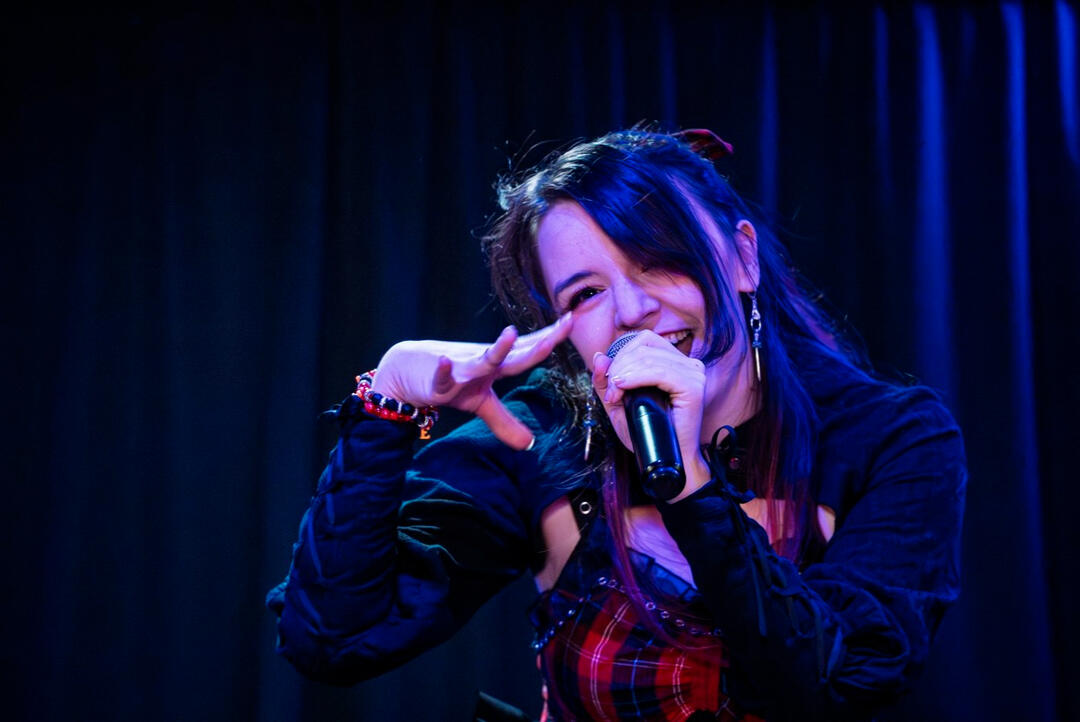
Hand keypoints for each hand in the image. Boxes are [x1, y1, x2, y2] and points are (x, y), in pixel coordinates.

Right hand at [372, 313, 573, 449]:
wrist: (406, 370)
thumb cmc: (450, 382)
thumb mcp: (481, 404)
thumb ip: (505, 421)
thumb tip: (529, 444)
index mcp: (497, 367)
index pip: (528, 352)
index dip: (550, 338)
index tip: (572, 321)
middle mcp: (483, 363)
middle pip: (516, 355)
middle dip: (537, 344)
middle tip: (561, 327)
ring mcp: (462, 370)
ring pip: (483, 360)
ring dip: (496, 348)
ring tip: (509, 333)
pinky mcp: (437, 381)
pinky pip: (441, 376)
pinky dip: (443, 370)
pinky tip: (445, 362)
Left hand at [590, 331, 712, 497]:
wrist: (666, 460)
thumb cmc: (647, 434)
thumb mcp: (619, 405)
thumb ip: (606, 382)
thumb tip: (598, 356)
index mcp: (675, 362)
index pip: (644, 340)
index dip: (621, 355)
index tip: (610, 383)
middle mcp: (688, 364)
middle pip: (643, 346)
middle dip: (618, 366)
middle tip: (610, 393)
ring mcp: (694, 373)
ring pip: (648, 357)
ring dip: (623, 374)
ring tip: (615, 396)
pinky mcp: (693, 387)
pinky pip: (660, 372)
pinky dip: (636, 377)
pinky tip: (624, 388)